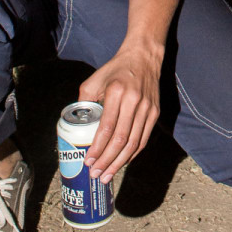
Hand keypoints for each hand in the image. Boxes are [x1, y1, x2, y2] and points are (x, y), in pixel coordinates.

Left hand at [78, 38, 162, 178]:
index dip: (97, 148)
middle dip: (106, 161)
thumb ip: (84, 100)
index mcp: (117, 92)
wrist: (144, 56)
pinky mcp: (155, 113)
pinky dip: (132, 154)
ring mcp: (147, 108)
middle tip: (96, 174)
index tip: (88, 161)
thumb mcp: (95, 79)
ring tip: (107, 175)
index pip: (107, 128)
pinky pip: (143, 139)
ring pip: (133, 143)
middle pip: (121, 140)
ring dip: (119, 163)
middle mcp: (134, 102)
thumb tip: (76, 125)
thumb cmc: (116, 68)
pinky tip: (122, 162)